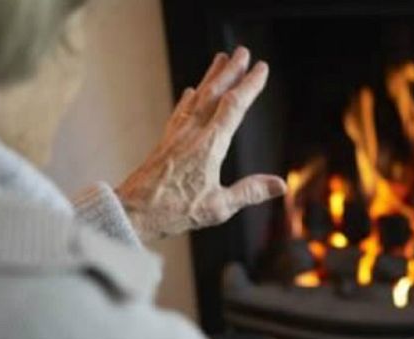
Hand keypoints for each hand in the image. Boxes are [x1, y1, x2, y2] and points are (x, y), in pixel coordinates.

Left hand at [116, 47, 286, 241]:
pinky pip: (180, 112)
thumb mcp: (219, 207)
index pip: (234, 107)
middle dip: (231, 71)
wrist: (133, 211)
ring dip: (211, 77)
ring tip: (220, 59)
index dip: (249, 85)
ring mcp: (177, 135)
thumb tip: (281, 185)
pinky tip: (189, 92)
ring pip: (197, 98)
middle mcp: (192, 133)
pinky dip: (189, 98)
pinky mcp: (166, 142)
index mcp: (209, 145)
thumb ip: (250, 192)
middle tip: (243, 51)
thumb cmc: (175, 211)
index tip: (261, 68)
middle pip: (214, 93)